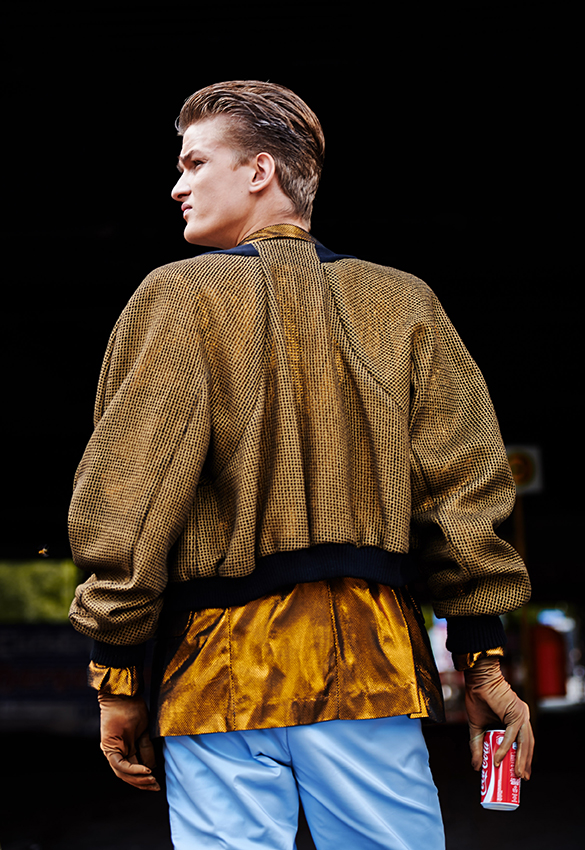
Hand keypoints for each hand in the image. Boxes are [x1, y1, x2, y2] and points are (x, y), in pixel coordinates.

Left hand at [97, 693, 159, 789]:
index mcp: (124, 748)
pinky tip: (146, 771)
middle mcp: (116, 752)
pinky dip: (133, 770)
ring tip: (151, 780)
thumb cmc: (134, 708)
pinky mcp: (109, 747)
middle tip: (155, 787)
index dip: (144, 778)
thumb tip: (152, 765)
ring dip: (137, 779)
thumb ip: (146, 748)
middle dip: (142, 783)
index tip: (156, 782)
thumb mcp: (145, 730)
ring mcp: (111, 750)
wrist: (124, 694)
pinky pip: (120, 764)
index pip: (132, 769)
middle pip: (127, 775)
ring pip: (122, 773)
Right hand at [464, 657, 533, 779]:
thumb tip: (476, 767)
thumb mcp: (477, 727)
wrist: (477, 680)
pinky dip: (505, 748)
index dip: (523, 759)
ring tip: (516, 774)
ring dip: (521, 760)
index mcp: (517, 719)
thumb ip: (477, 745)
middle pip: (528, 745)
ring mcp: (521, 715)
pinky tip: (498, 758)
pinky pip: (512, 735)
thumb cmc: (478, 698)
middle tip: (520, 778)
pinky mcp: (515, 713)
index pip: (524, 743)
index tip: (519, 773)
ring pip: (524, 742)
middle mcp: (523, 717)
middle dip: (525, 763)